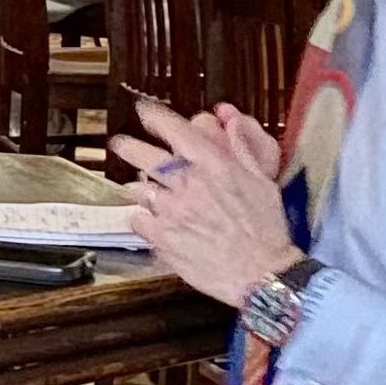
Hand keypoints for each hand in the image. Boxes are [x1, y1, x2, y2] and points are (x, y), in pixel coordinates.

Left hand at [110, 100, 300, 308]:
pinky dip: (141, 218)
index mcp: (213, 165)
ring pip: (140, 190)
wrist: (260, 272)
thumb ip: (241, 150)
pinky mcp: (161, 237)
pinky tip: (148, 220)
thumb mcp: (261, 181)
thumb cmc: (266, 228)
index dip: (154, 117)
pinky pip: (138, 219)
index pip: (175, 130)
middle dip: (128, 146)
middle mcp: (188, 183)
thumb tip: (229, 123)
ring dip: (139, 188)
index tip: (143, 111)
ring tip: (140, 190)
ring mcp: (171, 211)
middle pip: (145, 157)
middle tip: (119, 144)